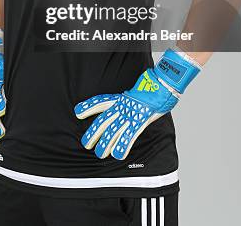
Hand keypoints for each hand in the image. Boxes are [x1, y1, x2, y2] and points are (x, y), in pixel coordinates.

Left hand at [74, 48, 200, 159]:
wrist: (162, 85)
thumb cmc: (151, 89)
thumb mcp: (134, 93)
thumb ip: (127, 101)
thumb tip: (125, 105)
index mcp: (120, 99)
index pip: (100, 102)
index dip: (88, 107)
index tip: (78, 112)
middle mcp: (121, 107)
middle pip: (102, 121)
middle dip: (93, 133)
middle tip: (86, 143)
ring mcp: (130, 114)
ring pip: (112, 132)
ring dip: (105, 144)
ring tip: (100, 153)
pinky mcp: (139, 122)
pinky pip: (128, 137)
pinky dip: (122, 146)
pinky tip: (117, 154)